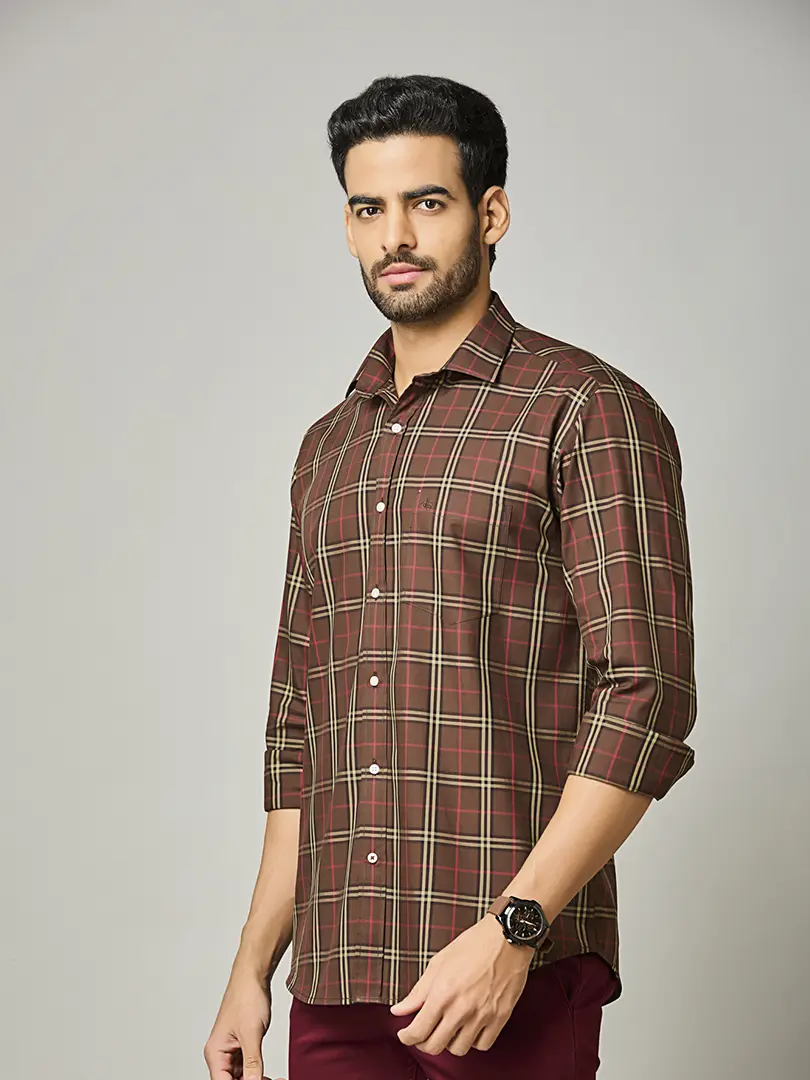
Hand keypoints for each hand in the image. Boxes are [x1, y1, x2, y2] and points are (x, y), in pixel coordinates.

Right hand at [203, 966, 271, 1079]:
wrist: (253, 976)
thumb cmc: (246, 996)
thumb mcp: (251, 1034)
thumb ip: (252, 1063)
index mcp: (216, 1052)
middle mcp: (220, 1054)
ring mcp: (231, 1050)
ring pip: (241, 1077)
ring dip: (256, 1079)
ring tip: (274, 1078)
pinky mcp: (242, 1046)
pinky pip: (248, 1067)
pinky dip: (258, 1073)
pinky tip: (270, 1075)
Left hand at [389, 914, 533, 1055]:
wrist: (506, 937)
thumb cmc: (473, 945)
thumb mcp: (439, 962)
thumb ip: (418, 991)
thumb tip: (399, 1010)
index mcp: (442, 993)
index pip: (418, 1032)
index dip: (406, 1038)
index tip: (405, 1035)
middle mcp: (461, 1009)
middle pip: (435, 1046)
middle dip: (423, 1043)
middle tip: (423, 1033)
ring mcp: (482, 1016)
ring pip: (458, 1049)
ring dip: (449, 1042)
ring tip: (448, 1029)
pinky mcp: (500, 1018)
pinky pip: (482, 1045)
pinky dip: (473, 1041)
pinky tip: (470, 1028)